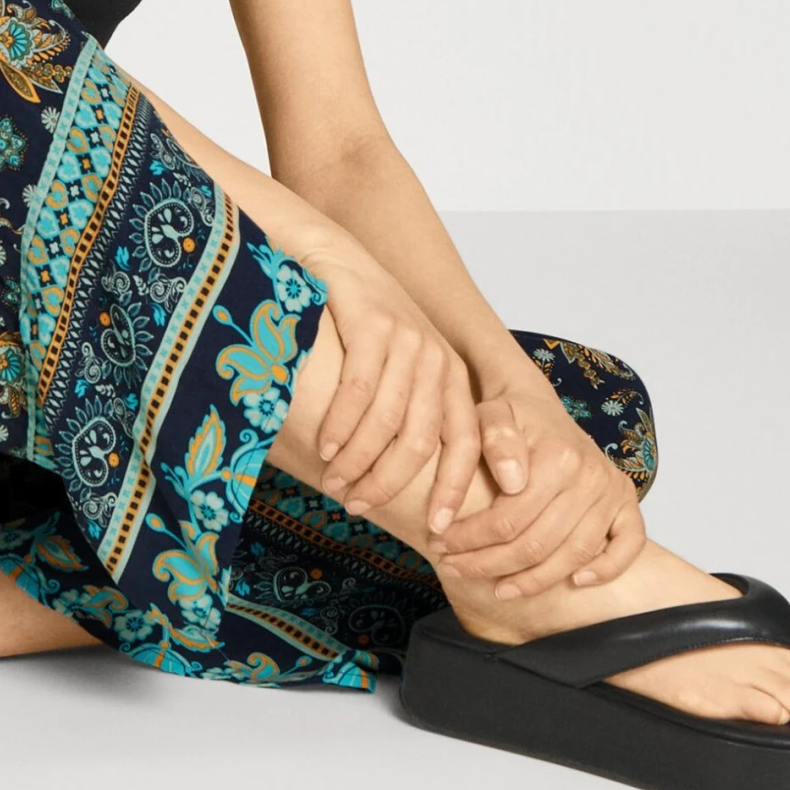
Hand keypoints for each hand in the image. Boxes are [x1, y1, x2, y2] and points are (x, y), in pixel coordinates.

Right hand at [306, 244, 482, 537]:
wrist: (332, 259)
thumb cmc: (359, 325)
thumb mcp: (395, 369)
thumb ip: (404, 414)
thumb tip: (394, 483)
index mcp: (450, 376)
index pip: (465, 442)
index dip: (454, 489)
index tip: (438, 530)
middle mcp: (437, 358)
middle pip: (422, 440)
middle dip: (390, 482)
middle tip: (359, 506)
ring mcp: (407, 339)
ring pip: (387, 421)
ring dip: (359, 461)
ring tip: (335, 483)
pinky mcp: (374, 323)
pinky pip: (359, 390)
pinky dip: (341, 426)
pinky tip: (325, 447)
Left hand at [430, 382, 643, 596]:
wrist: (538, 404)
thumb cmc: (510, 413)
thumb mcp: (490, 413)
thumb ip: (494, 439)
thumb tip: (511, 482)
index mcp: (557, 457)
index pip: (508, 519)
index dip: (470, 540)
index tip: (441, 546)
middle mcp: (590, 476)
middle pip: (537, 544)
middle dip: (490, 564)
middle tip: (456, 569)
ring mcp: (611, 491)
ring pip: (574, 555)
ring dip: (534, 580)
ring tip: (499, 589)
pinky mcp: (626, 502)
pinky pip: (628, 546)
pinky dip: (607, 570)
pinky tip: (575, 582)